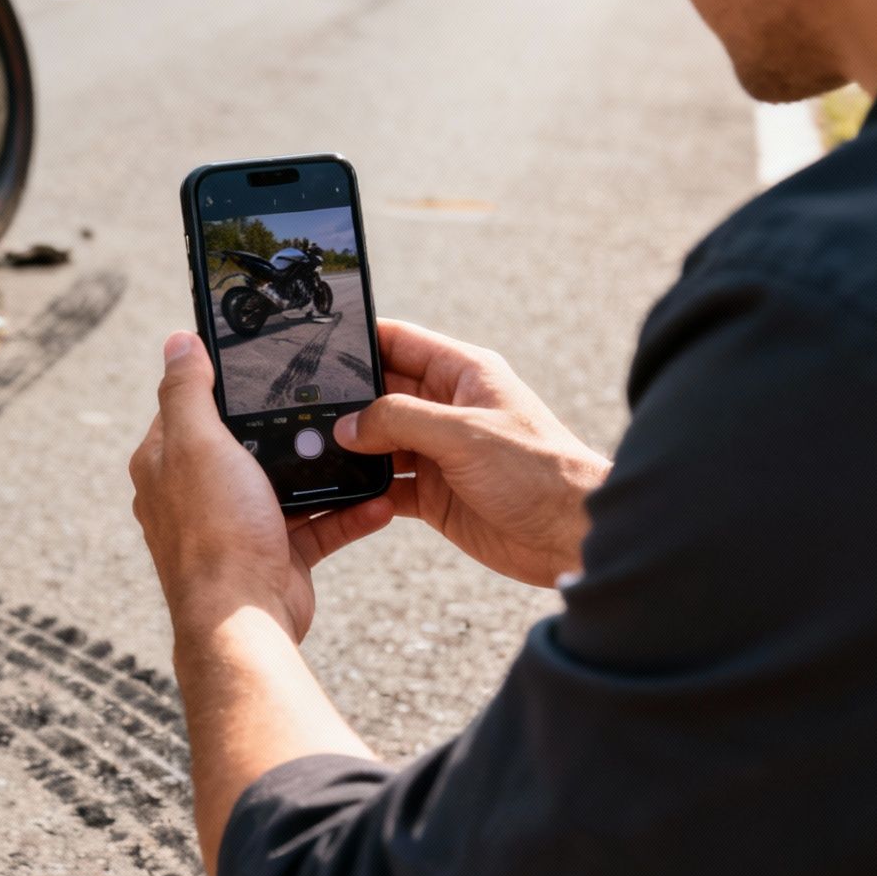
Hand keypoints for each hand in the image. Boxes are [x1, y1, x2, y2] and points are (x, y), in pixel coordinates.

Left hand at [130, 332, 393, 643]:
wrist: (244, 622)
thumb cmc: (215, 533)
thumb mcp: (198, 443)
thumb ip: (188, 391)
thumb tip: (178, 341)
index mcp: (166, 462)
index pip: (189, 405)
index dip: (221, 381)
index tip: (261, 362)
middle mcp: (197, 493)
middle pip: (245, 443)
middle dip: (285, 425)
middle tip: (326, 400)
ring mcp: (238, 525)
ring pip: (287, 483)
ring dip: (326, 469)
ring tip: (364, 446)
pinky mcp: (276, 554)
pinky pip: (317, 524)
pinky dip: (348, 513)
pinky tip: (378, 499)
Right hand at [333, 320, 611, 588]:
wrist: (571, 535)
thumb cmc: (538, 471)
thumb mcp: (464, 433)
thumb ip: (399, 420)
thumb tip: (347, 425)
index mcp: (462, 373)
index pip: (399, 342)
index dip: (359, 340)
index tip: (317, 346)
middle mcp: (446, 407)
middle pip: (380, 392)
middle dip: (345, 401)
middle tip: (305, 410)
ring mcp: (438, 450)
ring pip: (378, 440)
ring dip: (352, 447)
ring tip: (316, 450)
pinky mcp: (433, 492)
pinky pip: (386, 482)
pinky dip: (366, 487)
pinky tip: (346, 489)